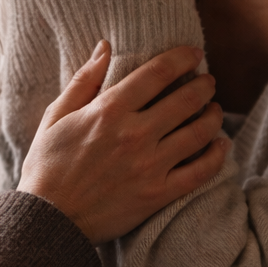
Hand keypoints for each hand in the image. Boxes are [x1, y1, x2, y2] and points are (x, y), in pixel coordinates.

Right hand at [18, 41, 227, 243]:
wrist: (48, 219)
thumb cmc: (46, 165)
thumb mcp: (55, 116)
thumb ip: (83, 80)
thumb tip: (105, 47)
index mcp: (108, 111)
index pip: (157, 73)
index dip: (181, 58)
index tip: (194, 53)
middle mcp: (134, 134)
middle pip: (186, 99)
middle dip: (203, 85)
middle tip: (207, 82)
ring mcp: (150, 166)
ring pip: (199, 132)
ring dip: (214, 115)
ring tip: (215, 109)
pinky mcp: (158, 194)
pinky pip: (201, 171)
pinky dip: (217, 155)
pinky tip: (220, 145)